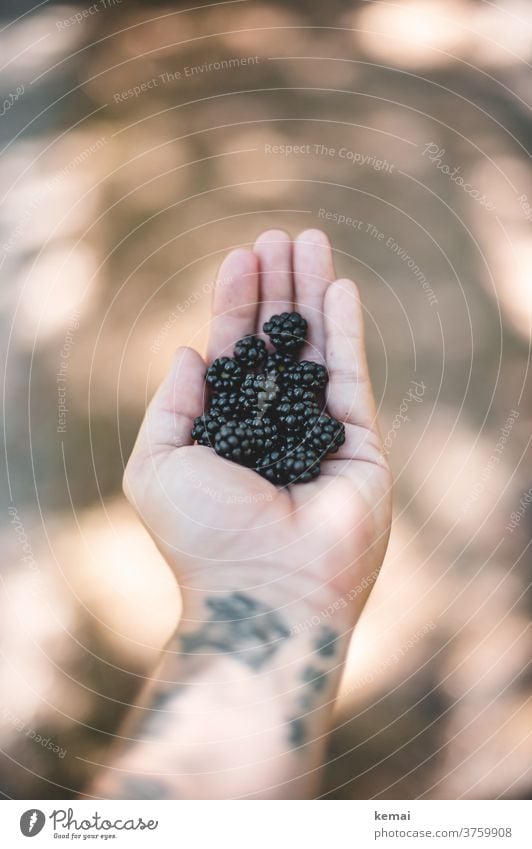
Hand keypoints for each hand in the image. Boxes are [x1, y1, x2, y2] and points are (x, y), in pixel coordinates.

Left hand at [124, 229, 391, 628]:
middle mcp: (274, 428)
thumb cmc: (203, 533)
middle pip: (278, 343)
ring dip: (312, 293)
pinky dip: (346, 330)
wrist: (266, 589)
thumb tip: (190, 351)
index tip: (241, 255)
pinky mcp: (360, 443)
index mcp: (227, 432)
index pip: (234, 355)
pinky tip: (338, 286)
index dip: (236, 304)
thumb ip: (173, 405)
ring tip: (309, 239)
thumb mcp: (158, 464)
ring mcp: (319, 434)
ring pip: (317, 349)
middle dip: (277, 288)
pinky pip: (353, 376)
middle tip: (279, 234)